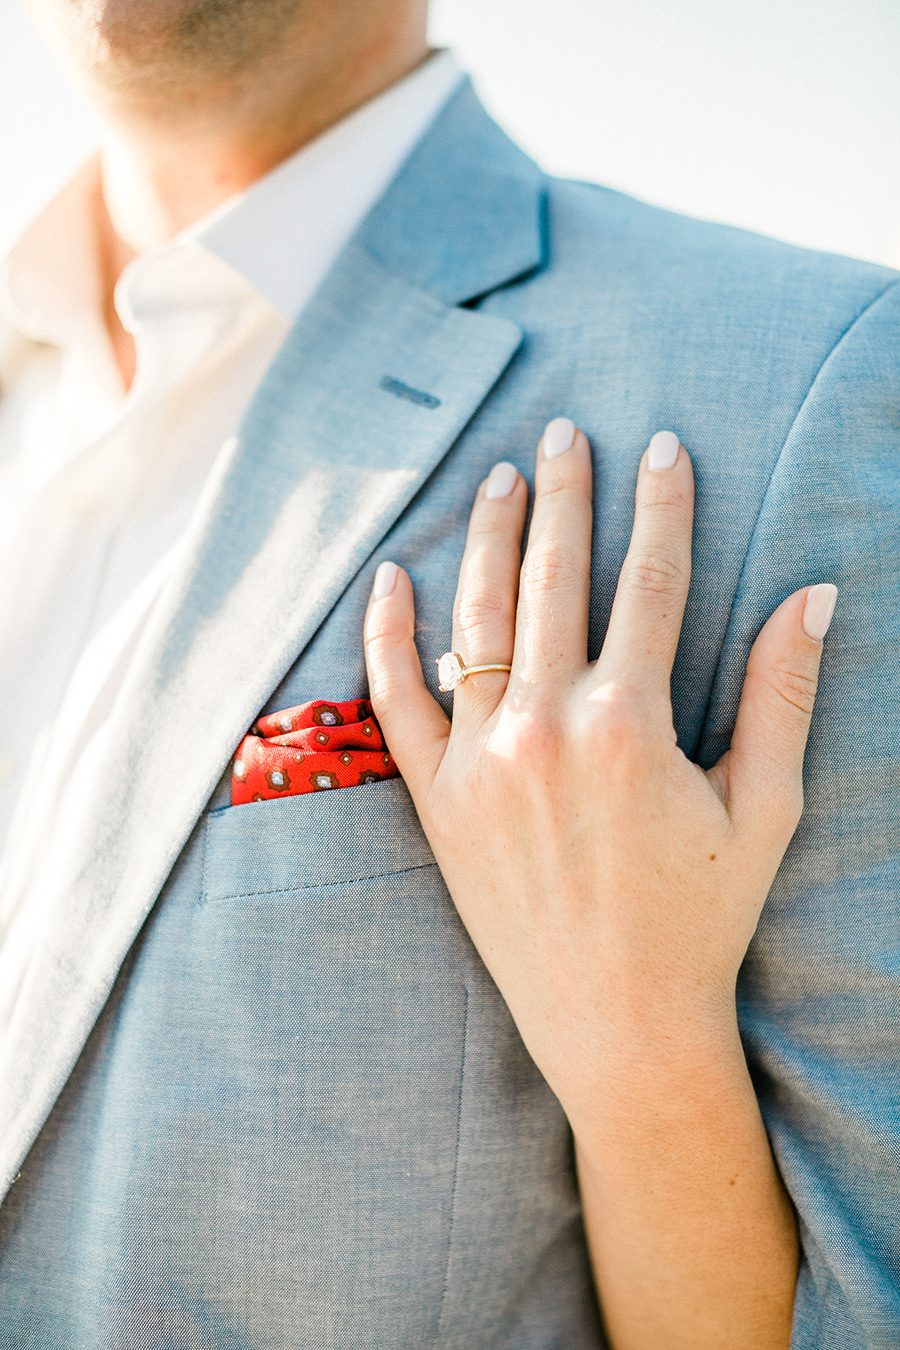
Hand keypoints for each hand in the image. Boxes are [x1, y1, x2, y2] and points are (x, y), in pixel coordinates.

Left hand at [362, 419, 836, 1123]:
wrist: (618, 1025)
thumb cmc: (701, 921)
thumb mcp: (763, 809)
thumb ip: (780, 695)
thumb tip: (815, 595)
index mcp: (630, 724)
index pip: (651, 581)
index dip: (662, 504)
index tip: (663, 445)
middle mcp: (546, 727)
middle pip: (557, 577)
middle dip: (567, 494)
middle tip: (566, 433)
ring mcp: (481, 761)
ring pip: (478, 618)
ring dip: (491, 538)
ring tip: (500, 478)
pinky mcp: (437, 799)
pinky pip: (397, 698)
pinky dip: (387, 634)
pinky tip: (392, 576)